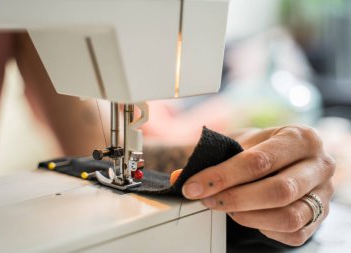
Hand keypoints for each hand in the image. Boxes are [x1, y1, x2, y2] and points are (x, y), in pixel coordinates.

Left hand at [182, 125, 334, 245]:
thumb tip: (181, 177)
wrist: (285, 157)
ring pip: (288, 215)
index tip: (192, 186)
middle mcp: (319, 164)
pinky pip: (293, 232)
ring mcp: (323, 194)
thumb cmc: (263, 148)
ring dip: (248, 215)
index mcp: (299, 138)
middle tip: (206, 200)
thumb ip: (212, 157)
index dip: (222, 176)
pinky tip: (248, 215)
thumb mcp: (241, 142)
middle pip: (278, 190)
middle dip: (235, 198)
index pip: (259, 161)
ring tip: (226, 207)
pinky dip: (264, 227)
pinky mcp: (319, 217)